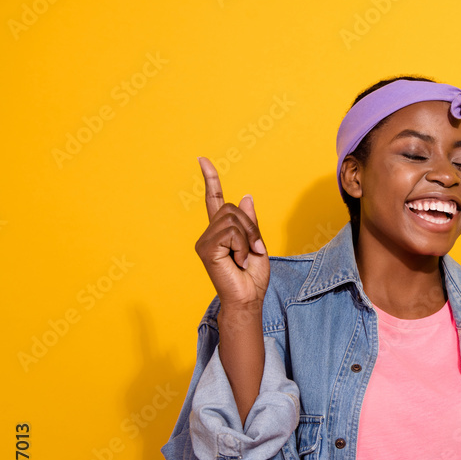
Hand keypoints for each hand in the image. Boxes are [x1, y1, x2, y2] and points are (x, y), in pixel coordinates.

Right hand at [194, 157, 268, 308]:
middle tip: (253, 250)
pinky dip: (242, 246)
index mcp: (221, 232)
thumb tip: (247, 196)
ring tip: (244, 258)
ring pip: (234, 220)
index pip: (215, 200)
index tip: (203, 160)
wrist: (248, 299)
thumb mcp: (257, 244)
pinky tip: (237, 261)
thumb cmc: (252, 277)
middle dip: (251, 228)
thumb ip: (251, 222)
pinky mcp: (206, 249)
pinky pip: (232, 233)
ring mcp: (205, 241)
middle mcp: (209, 234)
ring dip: (248, 239)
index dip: (211, 180)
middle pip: (233, 209)